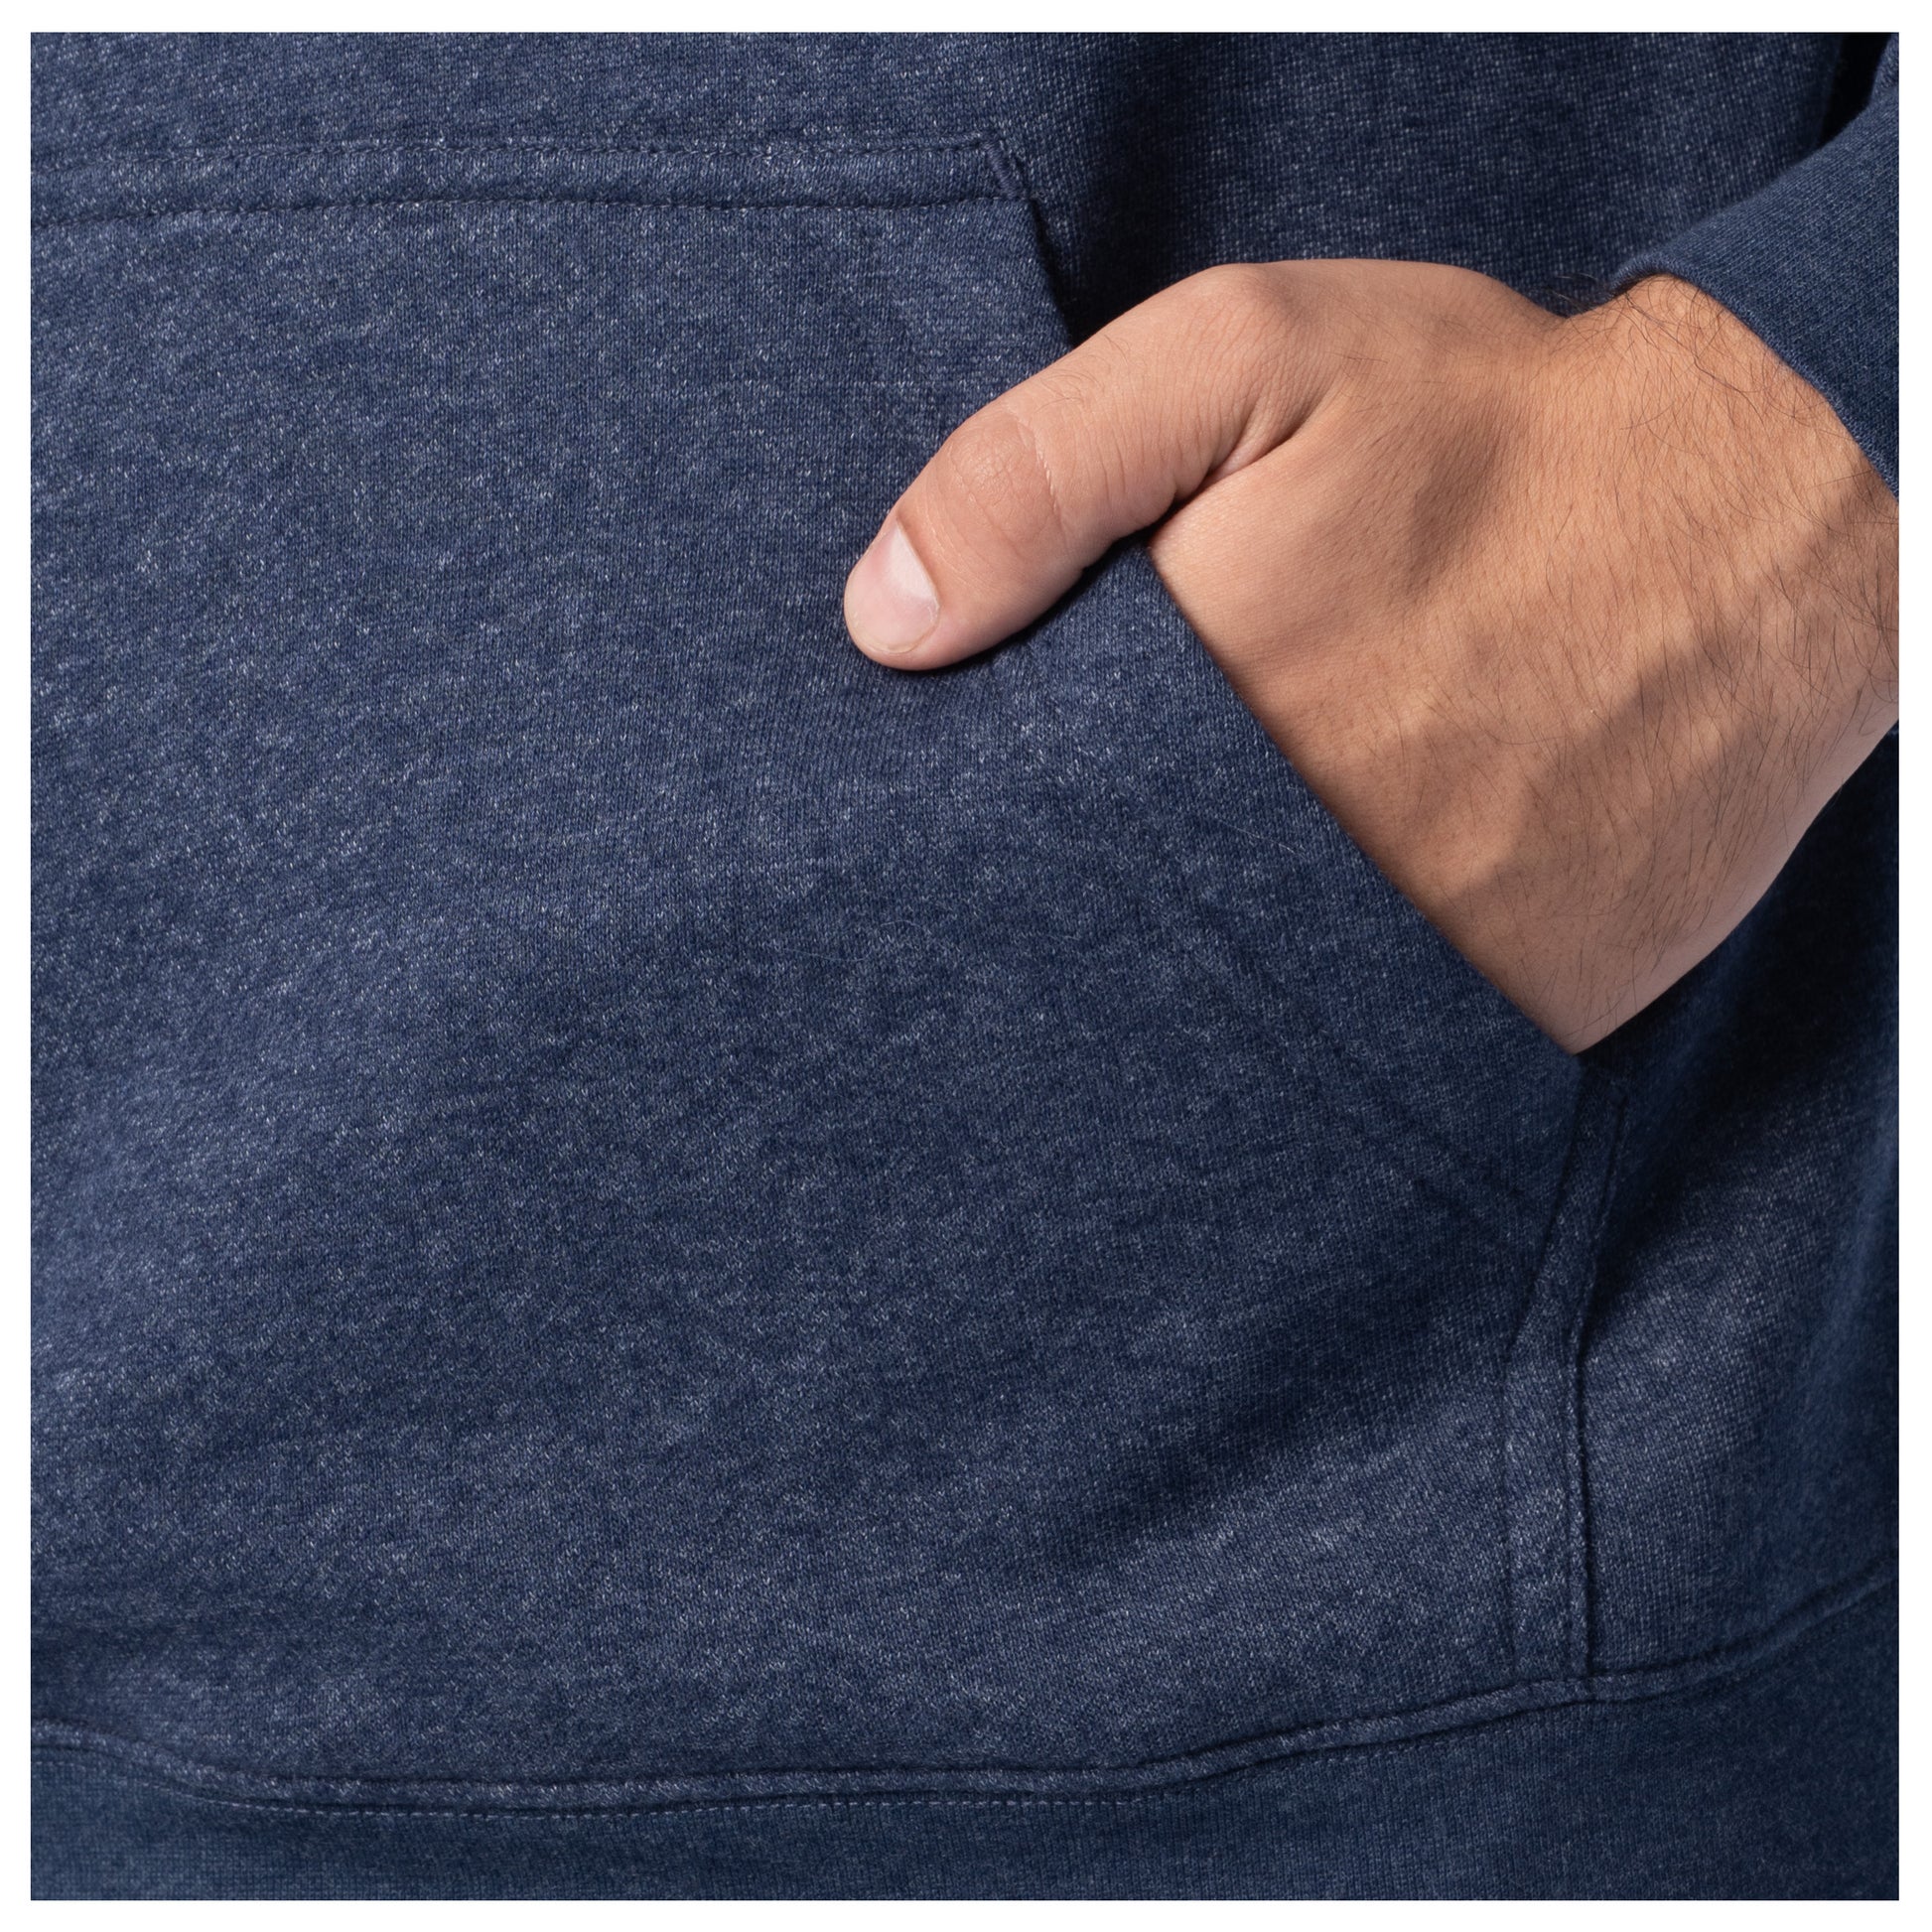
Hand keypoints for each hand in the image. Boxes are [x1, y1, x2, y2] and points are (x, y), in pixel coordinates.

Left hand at [842, 263, 1897, 1051]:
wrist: (1764, 517)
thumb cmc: (1494, 428)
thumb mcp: (1242, 362)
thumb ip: (1039, 475)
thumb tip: (883, 623)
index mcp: (1196, 738)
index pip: (1013, 853)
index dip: (965, 856)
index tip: (935, 858)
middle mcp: (1296, 882)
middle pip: (1115, 954)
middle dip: (1074, 932)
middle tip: (1056, 904)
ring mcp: (1418, 967)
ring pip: (1243, 1027)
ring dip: (1201, 989)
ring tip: (1183, 933)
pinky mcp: (1526, 1009)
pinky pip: (1381, 1044)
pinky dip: (1335, 1019)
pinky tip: (1319, 950)